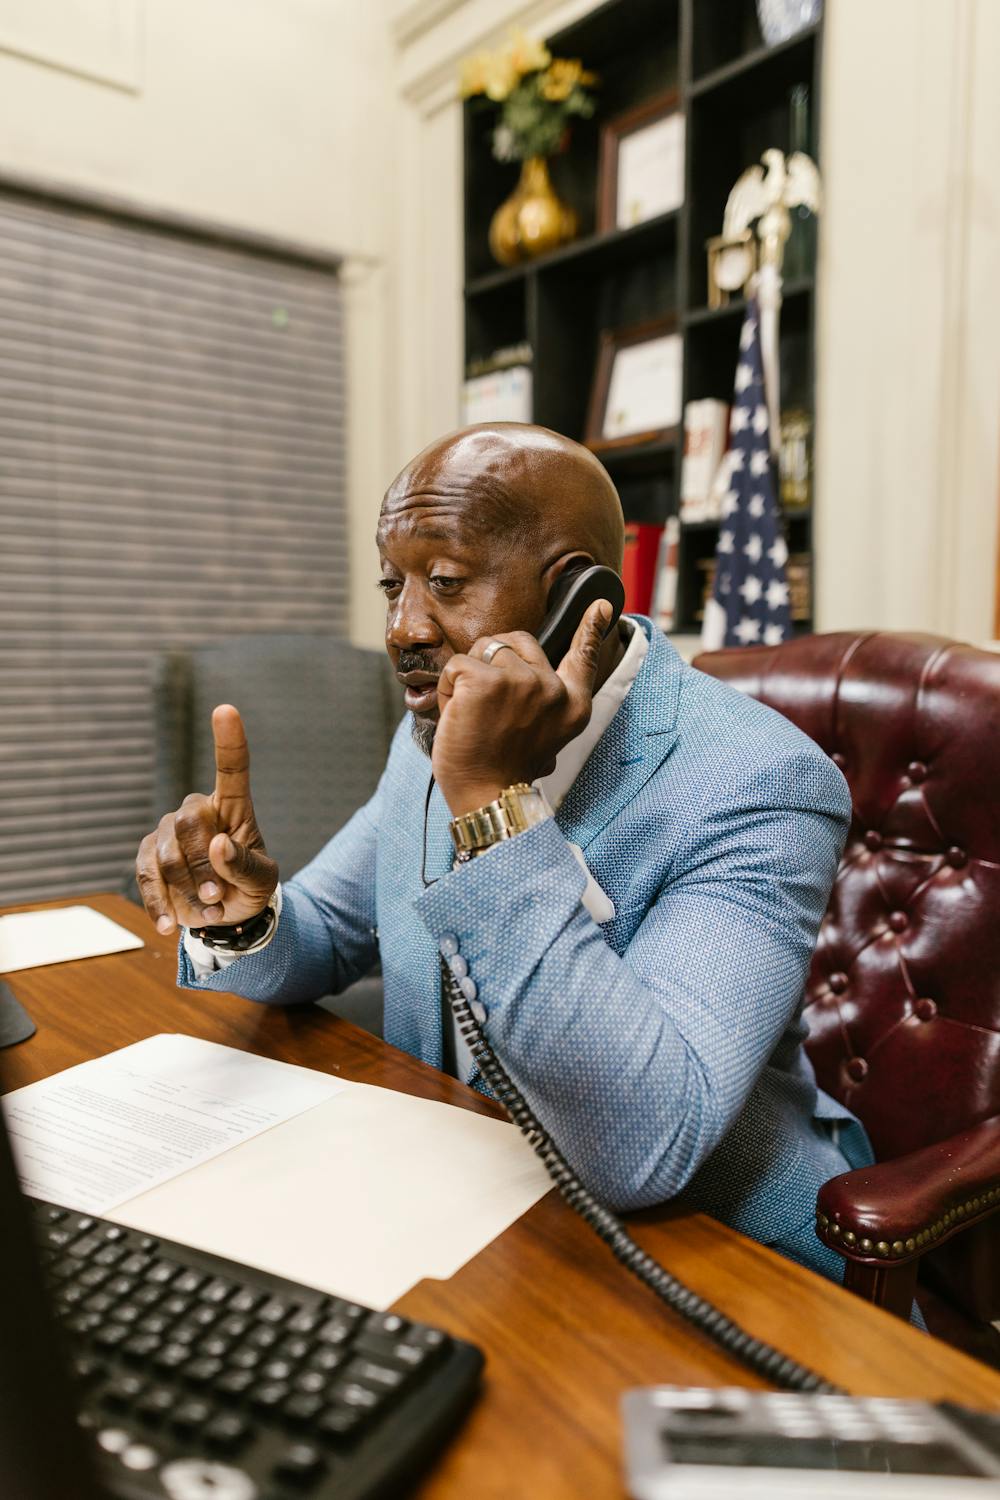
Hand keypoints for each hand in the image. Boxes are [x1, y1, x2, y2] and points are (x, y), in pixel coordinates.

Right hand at [135, 705, 277, 934]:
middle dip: (203, 866)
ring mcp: (169, 831)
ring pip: (167, 855)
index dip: (229, 740)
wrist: (227, 914)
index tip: (226, 710)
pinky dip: (159, 903)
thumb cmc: (250, 887)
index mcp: (234, 807)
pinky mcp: (149, 855)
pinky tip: (170, 924)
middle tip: (220, 895)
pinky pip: (146, 875)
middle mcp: (198, 811)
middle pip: (190, 823)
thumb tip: (218, 846)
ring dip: (188, 890)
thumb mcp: (262, 881)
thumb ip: (245, 865)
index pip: (232, 769)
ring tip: (209, 908)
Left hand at [432, 600, 611, 816]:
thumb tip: (525, 674)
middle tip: (487, 706)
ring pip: (483, 650)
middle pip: (516, 641)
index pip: (583, 658)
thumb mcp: (544, 737)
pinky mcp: (485, 681)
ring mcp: (520, 681)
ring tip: (471, 715)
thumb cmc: (504, 769)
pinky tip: (456, 716)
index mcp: (570, 705)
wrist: (487, 796)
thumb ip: (544, 703)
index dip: (591, 630)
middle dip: (493, 661)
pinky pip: (456, 666)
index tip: (603, 606)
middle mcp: (552, 688)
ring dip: (467, 678)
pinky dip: (446, 689)